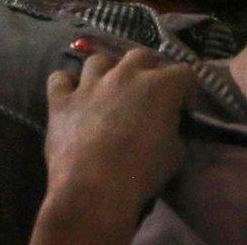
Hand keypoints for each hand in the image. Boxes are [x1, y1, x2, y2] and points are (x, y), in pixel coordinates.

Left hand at [43, 49, 196, 224]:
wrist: (94, 189)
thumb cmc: (140, 174)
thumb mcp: (174, 154)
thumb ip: (172, 129)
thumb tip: (165, 125)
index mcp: (159, 87)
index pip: (184, 73)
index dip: (186, 90)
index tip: (184, 107)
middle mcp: (125, 75)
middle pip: (141, 55)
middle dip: (149, 70)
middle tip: (148, 94)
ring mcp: (89, 84)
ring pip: (99, 60)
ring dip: (107, 71)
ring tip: (108, 89)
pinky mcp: (61, 100)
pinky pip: (60, 79)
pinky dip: (67, 85)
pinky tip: (72, 97)